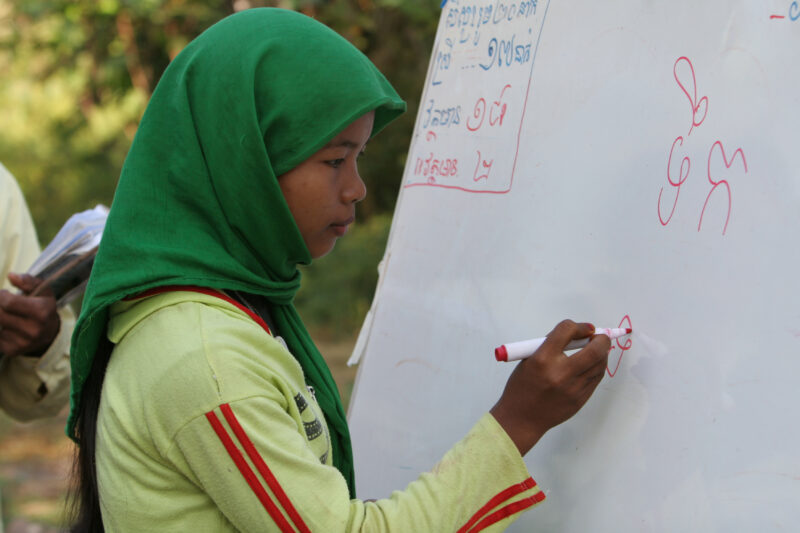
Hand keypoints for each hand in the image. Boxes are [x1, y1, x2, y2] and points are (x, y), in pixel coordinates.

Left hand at [0, 273, 59, 357]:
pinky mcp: (13, 351)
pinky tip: (7, 326)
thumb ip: (27, 280)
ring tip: (5, 313)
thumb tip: (11, 276)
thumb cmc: (42, 306)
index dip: (1, 295)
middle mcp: (34, 330)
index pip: (8, 302)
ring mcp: (23, 342)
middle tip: (2, 303)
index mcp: (41, 312)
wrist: (49, 333)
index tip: (3, 294)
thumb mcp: (42, 290)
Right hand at [490, 320, 610, 455]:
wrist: (522, 418)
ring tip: (595, 350)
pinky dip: (596, 367)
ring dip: (601, 353)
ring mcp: (573, 388)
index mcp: (542, 359)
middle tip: (599, 337)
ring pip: (600, 364)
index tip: (585, 328)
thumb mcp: (529, 359)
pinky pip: (596, 378)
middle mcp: (560, 373)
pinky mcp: (580, 399)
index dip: (580, 326)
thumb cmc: (522, 385)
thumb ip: (551, 344)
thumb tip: (577, 333)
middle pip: (594, 350)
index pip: (566, 331)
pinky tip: (591, 365)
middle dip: (601, 339)